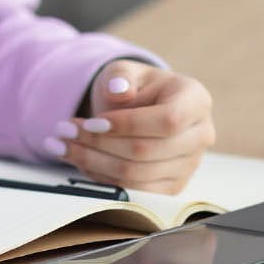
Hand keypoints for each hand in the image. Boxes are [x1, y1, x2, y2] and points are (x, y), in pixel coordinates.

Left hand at [48, 59, 215, 195]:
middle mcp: (201, 136)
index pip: (167, 120)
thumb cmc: (135, 87)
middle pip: (147, 152)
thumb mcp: (125, 71)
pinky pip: (132, 192)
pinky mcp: (172, 188)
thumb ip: (121, 76)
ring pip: (135, 175)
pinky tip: (79, 160)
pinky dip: (100, 177)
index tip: (91, 122)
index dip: (127, 125)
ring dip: (92, 162)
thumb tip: (118, 91)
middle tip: (63, 131)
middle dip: (99, 144)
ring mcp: (189, 166)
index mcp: (196, 100)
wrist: (142, 108)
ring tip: (62, 144)